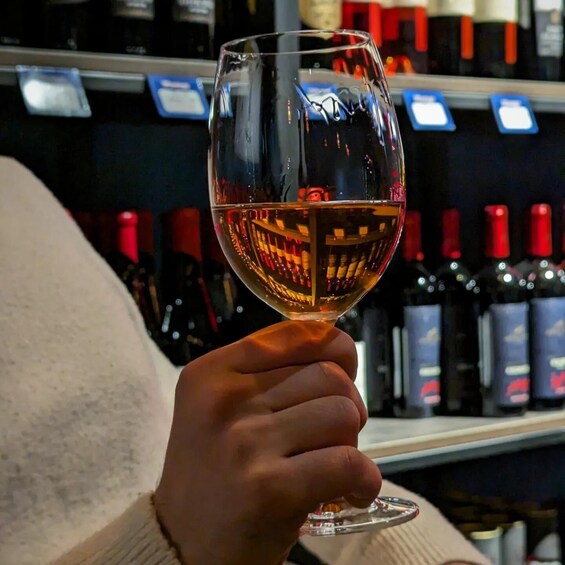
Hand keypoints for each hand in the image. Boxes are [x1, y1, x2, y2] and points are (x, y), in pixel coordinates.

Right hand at [154, 321, 381, 564]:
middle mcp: (226, 399)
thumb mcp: (221, 408)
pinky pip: (348, 463)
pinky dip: (364, 480)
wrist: (180, 546)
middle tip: (333, 436)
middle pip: (330, 375)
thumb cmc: (213, 471)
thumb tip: (339, 353)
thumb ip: (269, 375)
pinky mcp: (270, 488)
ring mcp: (246, 442)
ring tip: (332, 466)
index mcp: (213, 371)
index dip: (337, 351)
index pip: (299, 334)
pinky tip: (350, 493)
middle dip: (348, 405)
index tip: (342, 374)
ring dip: (351, 444)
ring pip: (343, 414)